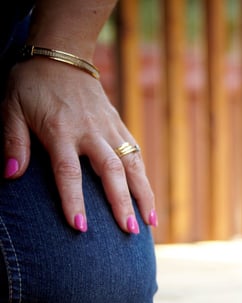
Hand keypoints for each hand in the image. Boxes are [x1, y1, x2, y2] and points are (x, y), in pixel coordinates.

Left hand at [2, 57, 155, 232]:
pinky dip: (145, 180)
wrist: (61, 54)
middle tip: (129, 231)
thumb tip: (9, 175)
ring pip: (132, 165)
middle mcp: (90, 131)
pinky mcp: (120, 126)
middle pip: (111, 172)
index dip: (74, 200)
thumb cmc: (30, 84)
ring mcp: (109, 128)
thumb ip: (12, 142)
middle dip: (121, 203)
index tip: (80, 227)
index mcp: (60, 129)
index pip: (68, 171)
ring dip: (143, 196)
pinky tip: (150, 203)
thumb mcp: (10, 107)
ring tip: (150, 224)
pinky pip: (136, 155)